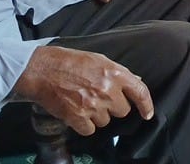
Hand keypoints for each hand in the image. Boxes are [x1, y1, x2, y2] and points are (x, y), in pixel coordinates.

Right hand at [14, 45, 152, 136]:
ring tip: (83, 100)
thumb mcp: (98, 59)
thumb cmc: (69, 62)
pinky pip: (90, 130)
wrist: (42, 70)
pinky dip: (84, 125)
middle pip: (122, 110)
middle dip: (113, 106)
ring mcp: (93, 105)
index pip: (140, 92)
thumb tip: (136, 81)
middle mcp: (107, 90)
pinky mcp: (78, 117)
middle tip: (98, 96)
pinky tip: (76, 111)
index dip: (146, 105)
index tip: (147, 113)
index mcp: (114, 73)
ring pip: (105, 121)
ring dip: (97, 115)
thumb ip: (118, 72)